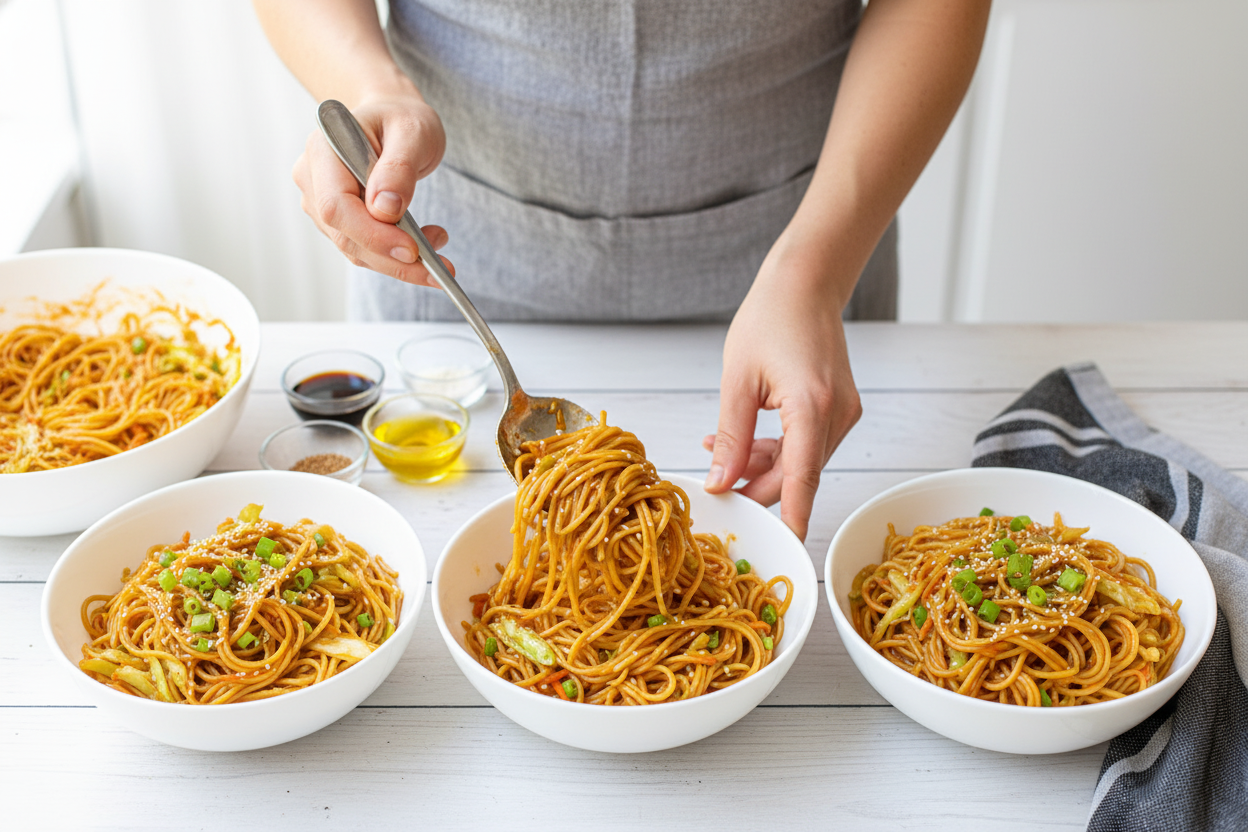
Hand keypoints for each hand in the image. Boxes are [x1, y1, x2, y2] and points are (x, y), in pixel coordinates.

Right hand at [292, 91, 453, 285]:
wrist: (391, 118)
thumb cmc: (400, 119)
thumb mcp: (412, 131)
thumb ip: (399, 168)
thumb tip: (385, 209)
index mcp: (324, 150)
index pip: (336, 206)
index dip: (372, 235)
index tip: (412, 250)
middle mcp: (314, 178)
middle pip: (345, 235)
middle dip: (392, 258)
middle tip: (437, 267)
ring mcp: (321, 202)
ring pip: (355, 249)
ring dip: (398, 261)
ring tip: (439, 243)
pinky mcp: (338, 220)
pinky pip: (363, 248)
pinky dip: (394, 255)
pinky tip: (424, 244)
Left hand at [702, 243, 862, 541]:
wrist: (806, 283)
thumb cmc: (770, 319)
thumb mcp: (737, 380)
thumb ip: (731, 437)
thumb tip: (719, 482)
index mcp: (812, 408)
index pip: (802, 480)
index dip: (789, 517)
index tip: (781, 548)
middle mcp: (837, 416)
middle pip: (797, 476)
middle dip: (755, 484)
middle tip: (714, 481)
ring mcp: (844, 414)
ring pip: (801, 463)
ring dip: (762, 465)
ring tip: (720, 444)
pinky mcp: (841, 409)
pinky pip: (808, 445)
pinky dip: (778, 449)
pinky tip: (745, 438)